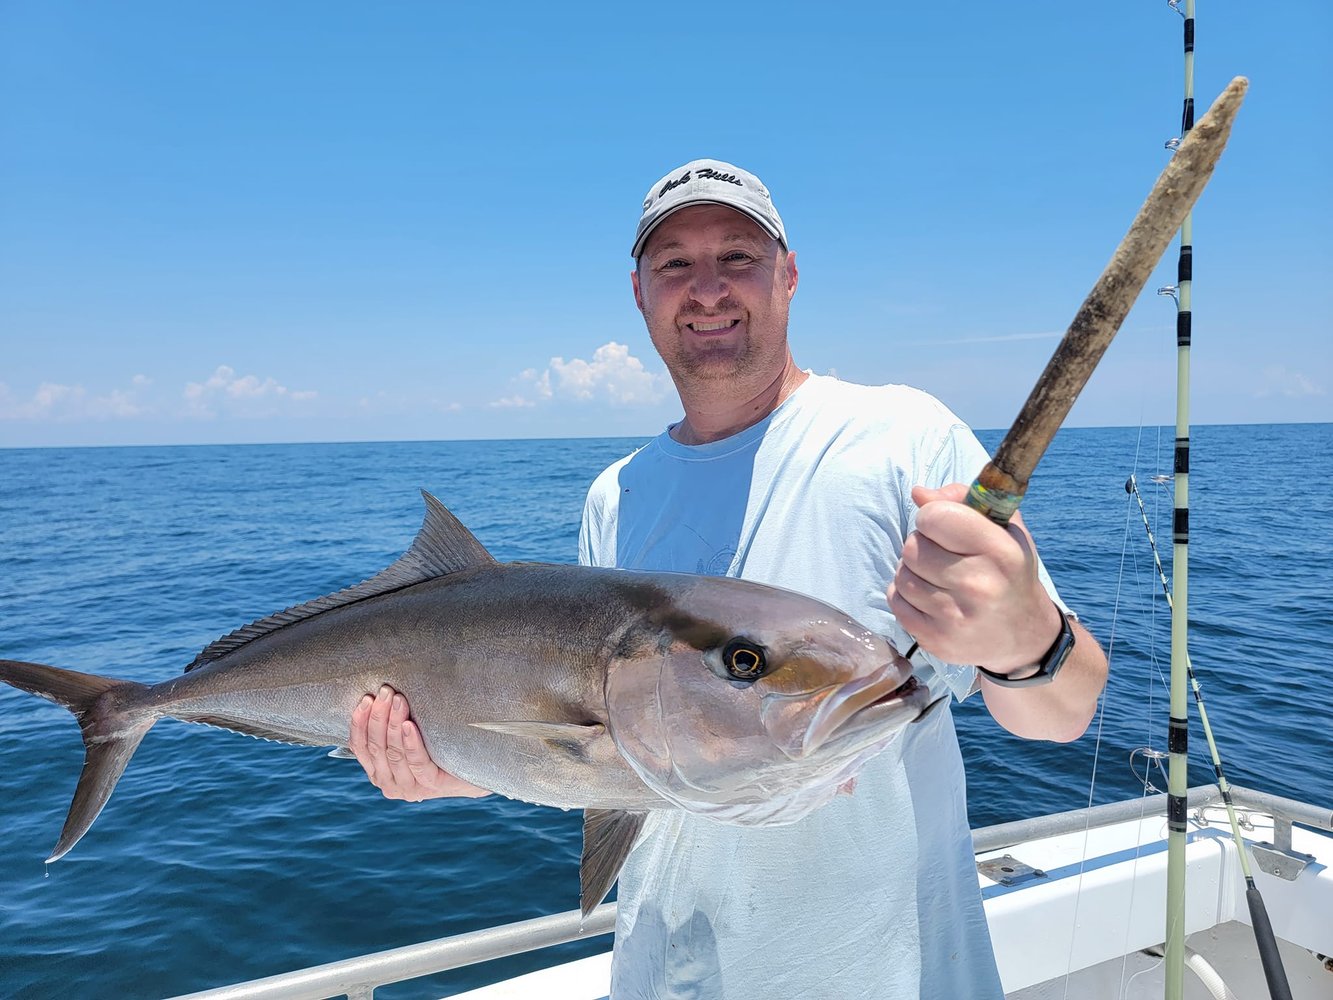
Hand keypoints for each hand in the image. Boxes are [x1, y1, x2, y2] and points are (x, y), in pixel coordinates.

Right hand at [350, 685, 490, 800]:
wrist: (473, 769)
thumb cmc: (436, 748)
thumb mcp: (409, 738)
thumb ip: (391, 728)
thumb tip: (378, 695)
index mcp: (378, 772)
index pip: (360, 747)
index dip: (359, 722)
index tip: (365, 698)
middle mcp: (389, 783)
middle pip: (376, 748)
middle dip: (378, 717)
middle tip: (385, 691)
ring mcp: (409, 788)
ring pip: (394, 753)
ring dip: (393, 723)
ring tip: (399, 699)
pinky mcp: (431, 785)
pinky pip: (417, 762)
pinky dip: (411, 742)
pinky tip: (409, 725)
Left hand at [887, 483, 1061, 672]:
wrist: (1023, 635)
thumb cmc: (1008, 571)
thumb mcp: (1004, 529)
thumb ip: (963, 499)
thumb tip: (918, 493)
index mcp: (1000, 552)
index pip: (935, 517)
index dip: (932, 516)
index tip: (943, 524)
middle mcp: (979, 586)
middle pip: (912, 547)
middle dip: (922, 544)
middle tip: (942, 554)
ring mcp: (956, 618)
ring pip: (902, 574)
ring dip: (912, 570)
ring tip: (936, 575)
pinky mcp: (937, 640)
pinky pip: (896, 601)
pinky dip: (905, 595)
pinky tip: (929, 596)